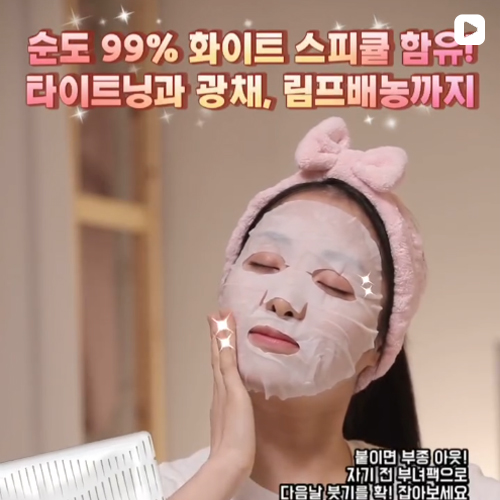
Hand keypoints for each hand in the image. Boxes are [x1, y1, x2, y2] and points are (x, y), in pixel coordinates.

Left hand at [207, 311, 255, 476]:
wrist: (231, 461)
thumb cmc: (236, 430)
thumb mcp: (235, 395)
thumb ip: (229, 370)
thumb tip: (224, 344)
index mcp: (221, 382)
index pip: (219, 351)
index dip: (219, 332)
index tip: (220, 314)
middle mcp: (218, 387)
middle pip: (217, 356)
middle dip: (217, 336)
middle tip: (217, 318)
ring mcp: (221, 398)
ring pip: (220, 366)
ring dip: (222, 349)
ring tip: (224, 336)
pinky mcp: (227, 408)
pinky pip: (226, 378)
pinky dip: (227, 366)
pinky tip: (232, 371)